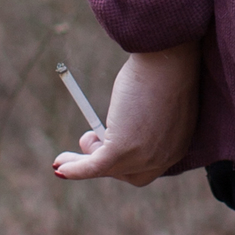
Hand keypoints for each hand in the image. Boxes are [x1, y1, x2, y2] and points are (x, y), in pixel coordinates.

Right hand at [52, 42, 200, 185]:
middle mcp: (161, 158)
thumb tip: (123, 118)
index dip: (124, 164)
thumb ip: (146, 118)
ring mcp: (142, 156)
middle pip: (126, 174)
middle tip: (85, 150)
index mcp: (174, 148)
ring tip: (64, 156)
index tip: (107, 149)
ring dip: (81, 162)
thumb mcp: (158, 102)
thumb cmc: (166, 69)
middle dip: (102, 166)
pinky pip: (94, 166)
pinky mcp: (123, 149)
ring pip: (106, 169)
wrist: (168, 61)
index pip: (146, 167)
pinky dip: (76, 169)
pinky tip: (60, 168)